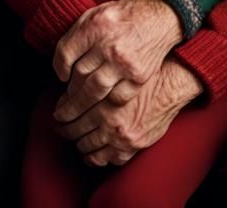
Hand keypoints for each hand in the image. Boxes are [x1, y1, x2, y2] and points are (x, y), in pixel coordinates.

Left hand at [52, 0, 182, 122]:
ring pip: (94, 92)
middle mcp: (109, 45)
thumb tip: (61, 63)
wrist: (159, 17)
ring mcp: (125, 63)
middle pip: (79, 77)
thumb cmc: (123, 17)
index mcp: (95, 26)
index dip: (59, 68)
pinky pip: (116, 98)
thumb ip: (77, 35)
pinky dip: (106, 104)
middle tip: (61, 108)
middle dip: (67, 96)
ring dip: (81, 106)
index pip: (66, 53)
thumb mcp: (95, 14)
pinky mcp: (138, 77)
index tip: (61, 76)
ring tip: (73, 114)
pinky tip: (99, 107)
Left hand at [57, 59, 202, 166]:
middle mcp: (110, 121)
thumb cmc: (141, 71)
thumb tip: (69, 84)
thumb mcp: (113, 68)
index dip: (61, 111)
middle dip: (65, 128)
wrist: (170, 83)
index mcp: (102, 99)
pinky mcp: (133, 146)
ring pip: (89, 148)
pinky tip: (91, 153)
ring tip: (74, 139)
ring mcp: (122, 137)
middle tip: (59, 126)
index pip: (70, 110)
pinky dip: (96, 158)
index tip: (57, 112)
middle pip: (76, 130)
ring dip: (78, 143)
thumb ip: (91, 77)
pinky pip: (108, 159)